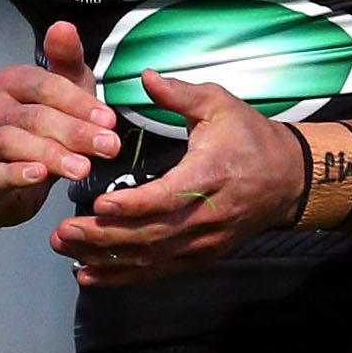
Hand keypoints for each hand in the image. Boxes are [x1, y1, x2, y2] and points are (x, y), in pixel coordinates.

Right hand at [0, 21, 123, 231]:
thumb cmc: (38, 130)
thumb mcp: (61, 91)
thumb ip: (66, 59)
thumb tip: (64, 26)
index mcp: (11, 83)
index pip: (45, 85)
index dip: (80, 103)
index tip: (110, 120)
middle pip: (34, 116)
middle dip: (76, 131)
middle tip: (109, 146)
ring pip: (12, 142)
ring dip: (51, 155)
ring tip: (82, 168)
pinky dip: (17, 175)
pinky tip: (39, 175)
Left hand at [51, 70, 306, 285]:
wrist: (290, 178)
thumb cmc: (250, 136)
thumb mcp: (220, 104)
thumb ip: (180, 93)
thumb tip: (145, 75)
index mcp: (211, 174)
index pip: (168, 198)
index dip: (132, 206)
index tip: (97, 205)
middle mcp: (208, 215)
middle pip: (152, 235)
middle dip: (104, 238)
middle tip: (61, 233)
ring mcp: (205, 242)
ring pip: (151, 258)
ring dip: (105, 259)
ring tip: (65, 251)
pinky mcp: (202, 256)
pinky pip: (159, 271)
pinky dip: (123, 276)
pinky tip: (90, 274)